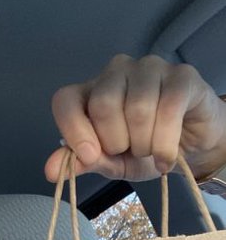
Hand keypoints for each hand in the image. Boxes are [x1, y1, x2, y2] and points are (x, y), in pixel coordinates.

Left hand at [45, 54, 225, 183]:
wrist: (189, 148)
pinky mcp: (181, 75)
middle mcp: (115, 73)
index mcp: (90, 93)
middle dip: (116, 142)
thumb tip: (50, 171)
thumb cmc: (144, 150)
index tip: (90, 155)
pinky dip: (165, 143)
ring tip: (150, 149)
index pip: (65, 101)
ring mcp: (148, 69)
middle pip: (103, 105)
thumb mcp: (109, 163)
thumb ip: (81, 162)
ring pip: (137, 108)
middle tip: (129, 150)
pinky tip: (167, 157)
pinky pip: (168, 109)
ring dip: (144, 144)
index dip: (73, 130)